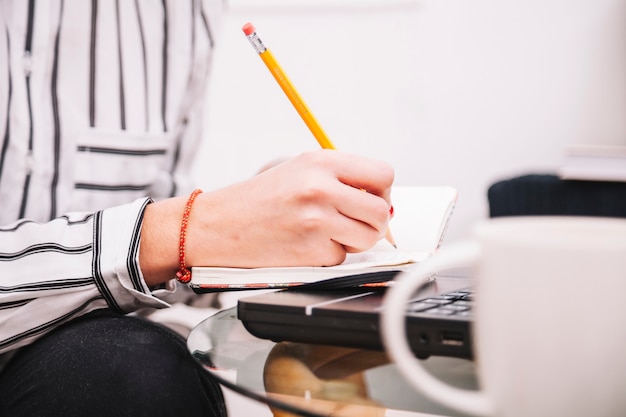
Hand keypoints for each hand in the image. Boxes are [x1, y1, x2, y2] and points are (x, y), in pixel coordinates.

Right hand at [140, 150, 393, 285]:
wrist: (217, 225)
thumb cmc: (257, 199)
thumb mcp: (298, 170)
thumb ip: (340, 179)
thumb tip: (383, 201)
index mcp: (321, 161)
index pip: (383, 175)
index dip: (381, 192)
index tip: (370, 200)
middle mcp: (321, 188)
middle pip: (381, 211)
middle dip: (374, 223)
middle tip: (355, 223)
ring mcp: (316, 220)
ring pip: (368, 238)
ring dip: (354, 241)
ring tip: (326, 233)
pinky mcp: (310, 251)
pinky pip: (341, 258)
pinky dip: (328, 256)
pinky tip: (305, 245)